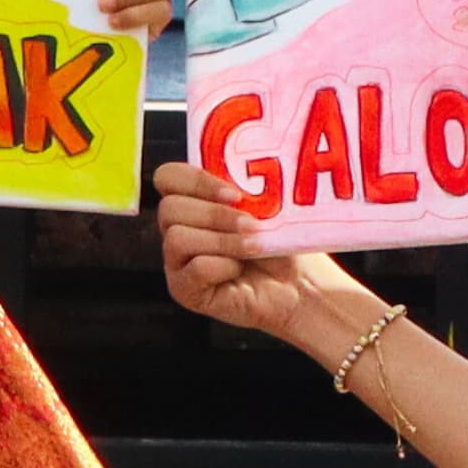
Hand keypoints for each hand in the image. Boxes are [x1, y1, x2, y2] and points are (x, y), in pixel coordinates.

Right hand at [154, 162, 363, 341]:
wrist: (299, 284)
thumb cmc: (281, 244)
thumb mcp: (262, 206)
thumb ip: (240, 188)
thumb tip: (235, 183)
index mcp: (192, 200)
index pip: (168, 177)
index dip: (196, 181)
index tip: (234, 193)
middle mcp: (177, 229)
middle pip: (169, 209)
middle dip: (215, 215)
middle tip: (251, 225)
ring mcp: (177, 262)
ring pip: (177, 239)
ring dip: (222, 241)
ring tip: (252, 247)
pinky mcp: (185, 290)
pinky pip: (192, 269)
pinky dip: (221, 267)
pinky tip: (239, 271)